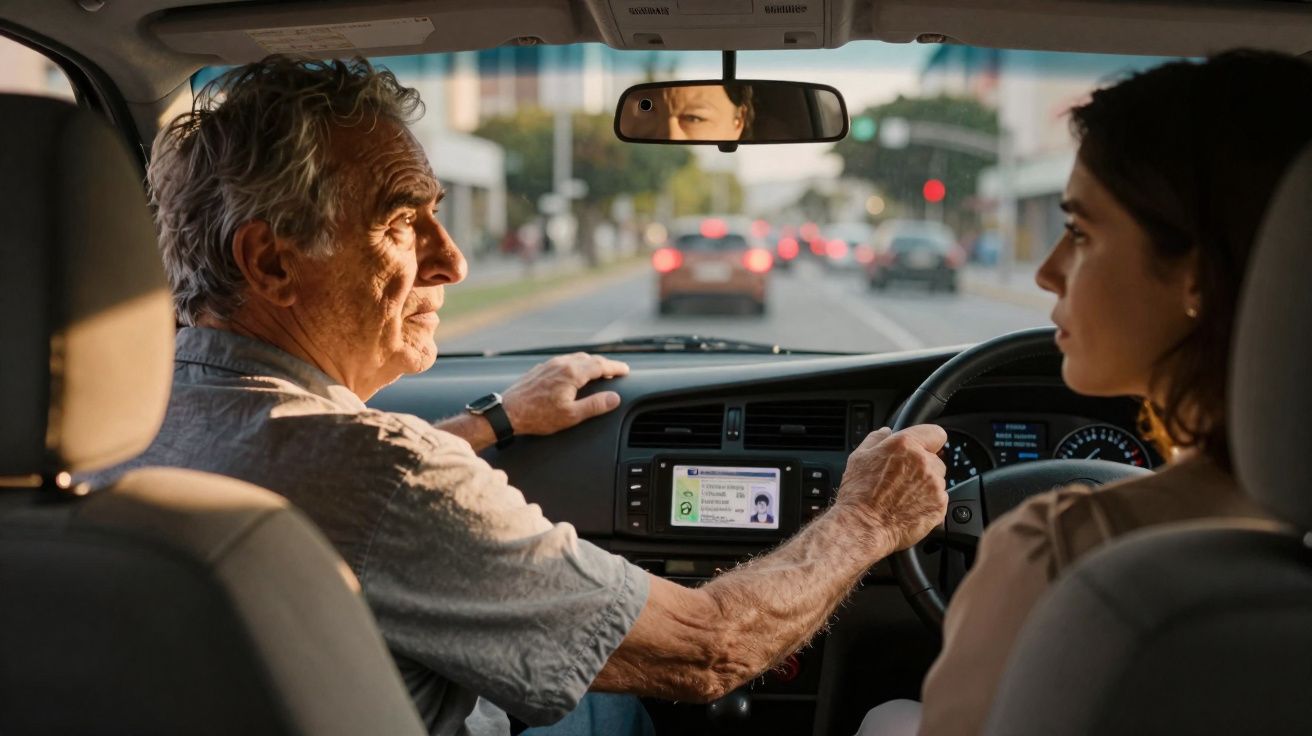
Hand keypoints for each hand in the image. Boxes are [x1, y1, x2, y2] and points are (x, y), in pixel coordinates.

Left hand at [501, 352, 630, 435]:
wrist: (508, 412)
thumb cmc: (537, 416)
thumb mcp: (571, 416)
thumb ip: (595, 405)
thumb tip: (614, 398)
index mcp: (572, 373)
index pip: (600, 366)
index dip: (615, 367)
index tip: (625, 370)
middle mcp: (562, 364)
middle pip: (590, 359)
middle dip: (605, 364)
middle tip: (616, 370)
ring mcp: (550, 364)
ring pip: (577, 358)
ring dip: (591, 363)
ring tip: (599, 370)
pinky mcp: (542, 368)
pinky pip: (565, 361)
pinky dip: (577, 364)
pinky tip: (576, 372)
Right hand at [834, 425, 948, 550]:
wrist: (863, 526)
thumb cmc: (858, 494)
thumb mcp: (859, 457)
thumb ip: (876, 439)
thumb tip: (886, 432)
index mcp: (905, 446)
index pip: (936, 433)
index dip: (929, 441)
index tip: (924, 448)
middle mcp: (923, 462)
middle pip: (936, 459)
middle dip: (923, 466)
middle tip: (902, 479)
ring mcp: (934, 485)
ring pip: (938, 480)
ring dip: (926, 485)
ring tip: (903, 496)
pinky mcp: (939, 505)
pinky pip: (939, 499)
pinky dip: (928, 503)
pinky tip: (909, 507)